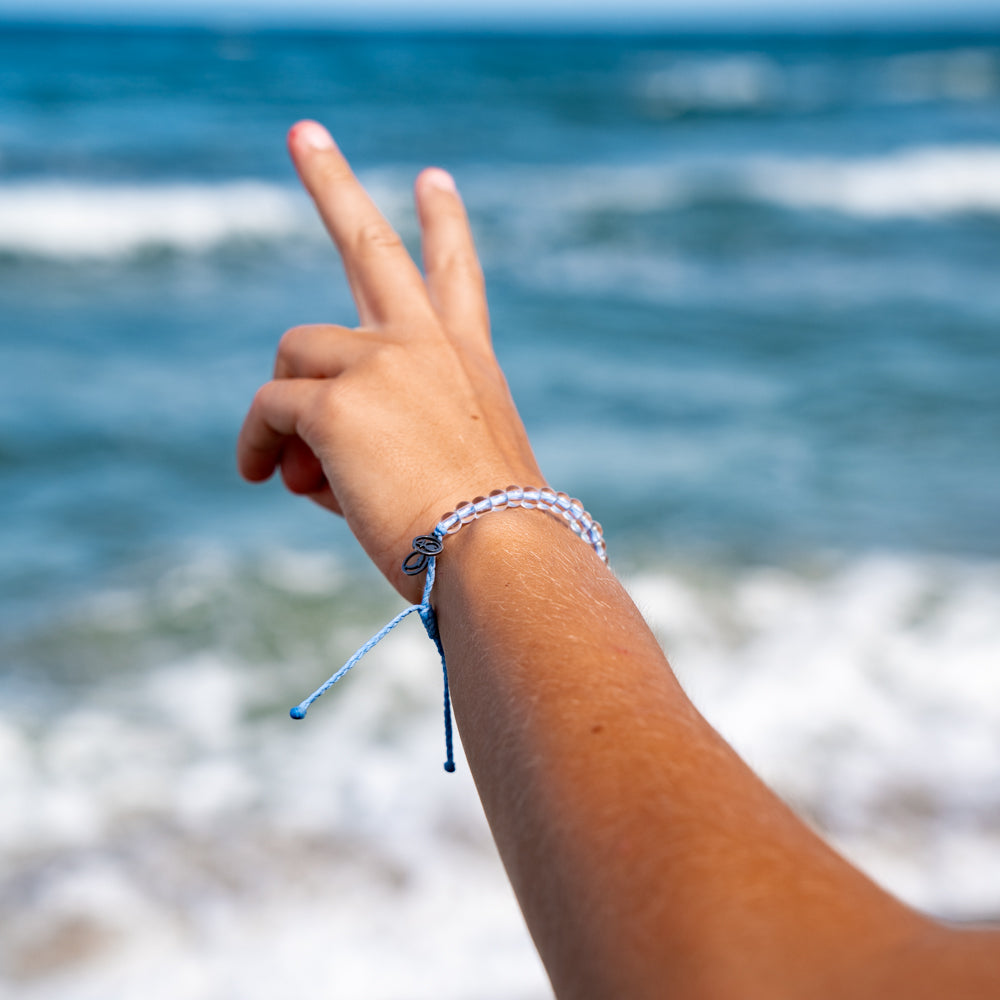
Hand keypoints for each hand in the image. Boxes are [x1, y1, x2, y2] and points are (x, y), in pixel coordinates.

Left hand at [237, 121, 542, 600]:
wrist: (502, 552)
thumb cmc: (482, 532)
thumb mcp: (443, 471)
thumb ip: (375, 443)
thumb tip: (298, 458)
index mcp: (466, 360)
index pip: (455, 276)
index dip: (442, 226)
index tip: (433, 180)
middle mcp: (425, 344)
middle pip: (368, 247)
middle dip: (333, 181)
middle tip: (305, 133)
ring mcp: (381, 362)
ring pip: (294, 355)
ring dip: (285, 410)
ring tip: (301, 472)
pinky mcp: (336, 399)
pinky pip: (270, 407)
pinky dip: (259, 444)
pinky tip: (263, 477)